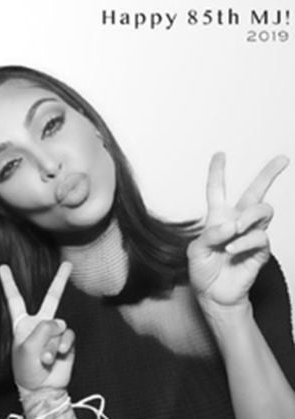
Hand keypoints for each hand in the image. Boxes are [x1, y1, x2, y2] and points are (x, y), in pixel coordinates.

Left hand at [0, 261, 74, 389]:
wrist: (42, 389)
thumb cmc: (27, 369)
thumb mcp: (27, 346)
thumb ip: (43, 329)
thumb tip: (60, 323)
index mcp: (22, 323)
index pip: (15, 298)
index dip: (9, 282)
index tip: (3, 267)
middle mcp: (39, 324)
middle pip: (51, 298)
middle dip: (60, 280)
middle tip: (68, 264)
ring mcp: (54, 332)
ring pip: (59, 325)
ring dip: (52, 343)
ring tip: (45, 358)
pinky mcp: (66, 342)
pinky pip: (69, 335)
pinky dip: (63, 345)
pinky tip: (58, 355)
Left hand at [188, 153, 288, 309]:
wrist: (214, 295)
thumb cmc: (203, 270)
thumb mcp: (196, 251)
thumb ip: (210, 235)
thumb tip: (232, 225)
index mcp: (218, 218)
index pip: (217, 191)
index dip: (218, 172)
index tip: (220, 154)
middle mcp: (237, 222)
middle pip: (256, 192)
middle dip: (269, 173)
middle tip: (282, 158)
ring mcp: (251, 234)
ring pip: (263, 211)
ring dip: (248, 218)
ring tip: (235, 231)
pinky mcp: (261, 250)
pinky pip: (260, 237)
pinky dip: (245, 242)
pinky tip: (232, 250)